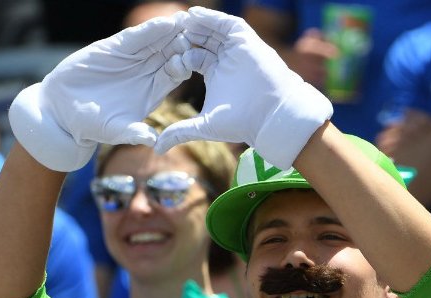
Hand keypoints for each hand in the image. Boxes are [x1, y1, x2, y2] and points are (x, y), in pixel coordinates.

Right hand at [8, 13, 192, 171]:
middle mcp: (146, 72)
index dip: (188, 64)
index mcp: (154, 90)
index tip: (202, 57)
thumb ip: (134, 133)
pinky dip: (148, 30)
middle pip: (171, 53)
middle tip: (201, 31)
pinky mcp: (113, 48)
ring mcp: (131, 58)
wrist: (63, 109)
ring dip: (169, 31)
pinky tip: (162, 23)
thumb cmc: (92, 124)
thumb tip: (153, 142)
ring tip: (184, 21)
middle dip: (184, 42)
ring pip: (155, 42)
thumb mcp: (115, 130)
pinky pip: (134, 37)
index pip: (176, 73)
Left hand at [155, 7, 332, 169]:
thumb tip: (158, 150)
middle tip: (166, 29)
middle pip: (201, 40)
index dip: (177, 53)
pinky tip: (194, 14)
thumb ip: (180, 132)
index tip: (160, 50)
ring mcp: (237, 50)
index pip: (192, 57)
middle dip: (185, 35)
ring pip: (213, 30)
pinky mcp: (247, 42)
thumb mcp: (204, 125)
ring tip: (177, 19)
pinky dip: (211, 17)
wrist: (272, 115)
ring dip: (196, 24)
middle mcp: (226, 60)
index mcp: (215, 75)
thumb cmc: (242, 122)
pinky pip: (227, 24)